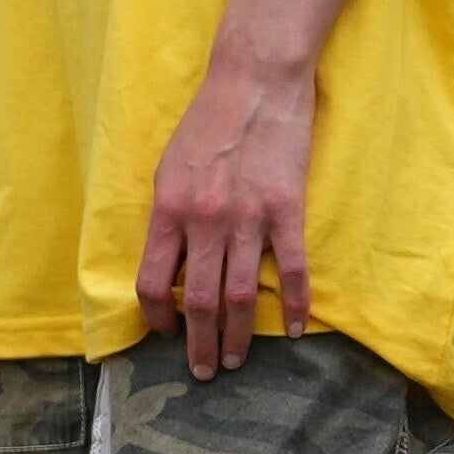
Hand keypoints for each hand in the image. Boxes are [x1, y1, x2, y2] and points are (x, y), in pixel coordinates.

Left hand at [138, 44, 315, 376]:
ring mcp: (248, 218)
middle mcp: (204, 221)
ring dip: (239, 335)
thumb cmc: (206, 123)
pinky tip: (299, 330)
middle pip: (200, 300)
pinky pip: (292, 269)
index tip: (166, 332)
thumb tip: (169, 260)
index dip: (158, 316)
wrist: (253, 82)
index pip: (154, 282)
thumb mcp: (167, 169)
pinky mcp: (287, 210)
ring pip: (242, 295)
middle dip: (200, 342)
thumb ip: (168, 216)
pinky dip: (298, 305)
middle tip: (206, 371)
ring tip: (237, 360)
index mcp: (167, 211)